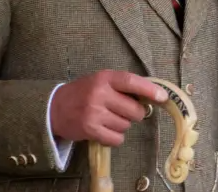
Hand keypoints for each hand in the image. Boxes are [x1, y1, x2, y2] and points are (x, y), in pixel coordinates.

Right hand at [50, 70, 167, 146]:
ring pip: (126, 125)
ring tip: (107, 119)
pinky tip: (104, 130)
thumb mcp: (101, 82)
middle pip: (134, 110)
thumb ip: (122, 86)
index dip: (149, 90)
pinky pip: (116, 139)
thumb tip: (152, 96)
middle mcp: (99, 94)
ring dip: (121, 125)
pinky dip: (114, 137)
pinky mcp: (90, 130)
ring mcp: (94, 113)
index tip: (163, 97)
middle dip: (134, 113)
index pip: (131, 81)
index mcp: (104, 78)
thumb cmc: (84, 93)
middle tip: (122, 111)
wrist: (54, 108)